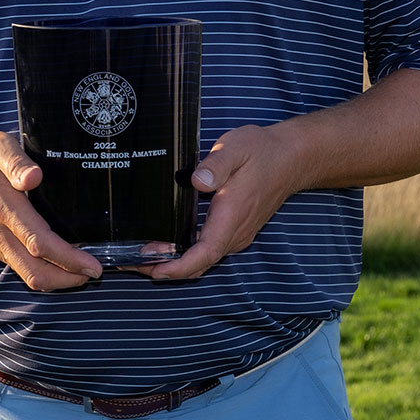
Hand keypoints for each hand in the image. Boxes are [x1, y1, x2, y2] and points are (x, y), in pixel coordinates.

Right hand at [0, 128, 101, 290]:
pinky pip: (19, 267)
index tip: (93, 265)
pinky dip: (43, 272)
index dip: (68, 258)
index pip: (39, 242)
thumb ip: (15, 160)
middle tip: (96, 272)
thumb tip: (34, 177)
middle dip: (68, 278)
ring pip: (27, 273)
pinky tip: (60, 264)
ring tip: (83, 271)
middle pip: (34, 271)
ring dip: (57, 279)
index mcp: (1, 206)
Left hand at [140, 124, 303, 280]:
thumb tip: (197, 181)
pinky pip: (207, 249)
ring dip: (172, 261)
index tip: (154, 271)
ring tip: (138, 253)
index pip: (204, 253)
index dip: (178, 267)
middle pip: (197, 263)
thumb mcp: (236, 148)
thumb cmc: (261, 151)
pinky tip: (164, 241)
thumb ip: (216, 165)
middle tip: (128, 261)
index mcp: (231, 217)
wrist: (291, 157)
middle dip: (163, 267)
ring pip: (201, 258)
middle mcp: (234, 233)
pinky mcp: (234, 230)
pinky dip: (184, 252)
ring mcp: (235, 234)